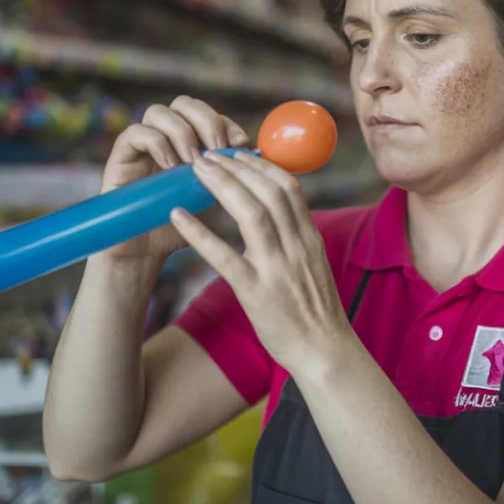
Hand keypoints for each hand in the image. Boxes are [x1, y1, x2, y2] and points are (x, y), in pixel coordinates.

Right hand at [102, 96, 248, 262]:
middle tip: (218, 148)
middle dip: (206, 120)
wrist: (147, 251)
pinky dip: (157, 143)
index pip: (210, 114)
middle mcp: (165, 137)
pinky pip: (136, 132)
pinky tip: (171, 165)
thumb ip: (231, 176)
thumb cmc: (183, 227)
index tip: (241, 145)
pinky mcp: (120, 156)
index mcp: (189, 143)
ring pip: (158, 112)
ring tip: (193, 160)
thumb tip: (259, 156)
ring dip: (182, 131)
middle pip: (185, 103)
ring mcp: (141, 145)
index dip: (227, 123)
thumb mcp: (214, 198)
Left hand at [168, 151, 352, 374]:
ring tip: (197, 169)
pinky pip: (225, 258)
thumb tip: (278, 213)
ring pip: (251, 214)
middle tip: (209, 153)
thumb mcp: (313, 266)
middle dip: (237, 167)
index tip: (238, 153)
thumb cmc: (316, 312)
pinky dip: (200, 233)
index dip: (261, 165)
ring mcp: (278, 269)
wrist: (324, 351)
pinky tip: (178, 216)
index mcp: (310, 239)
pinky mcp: (256, 293)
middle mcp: (296, 248)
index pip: (288, 188)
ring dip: (222, 186)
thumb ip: (296, 238)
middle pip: (268, 192)